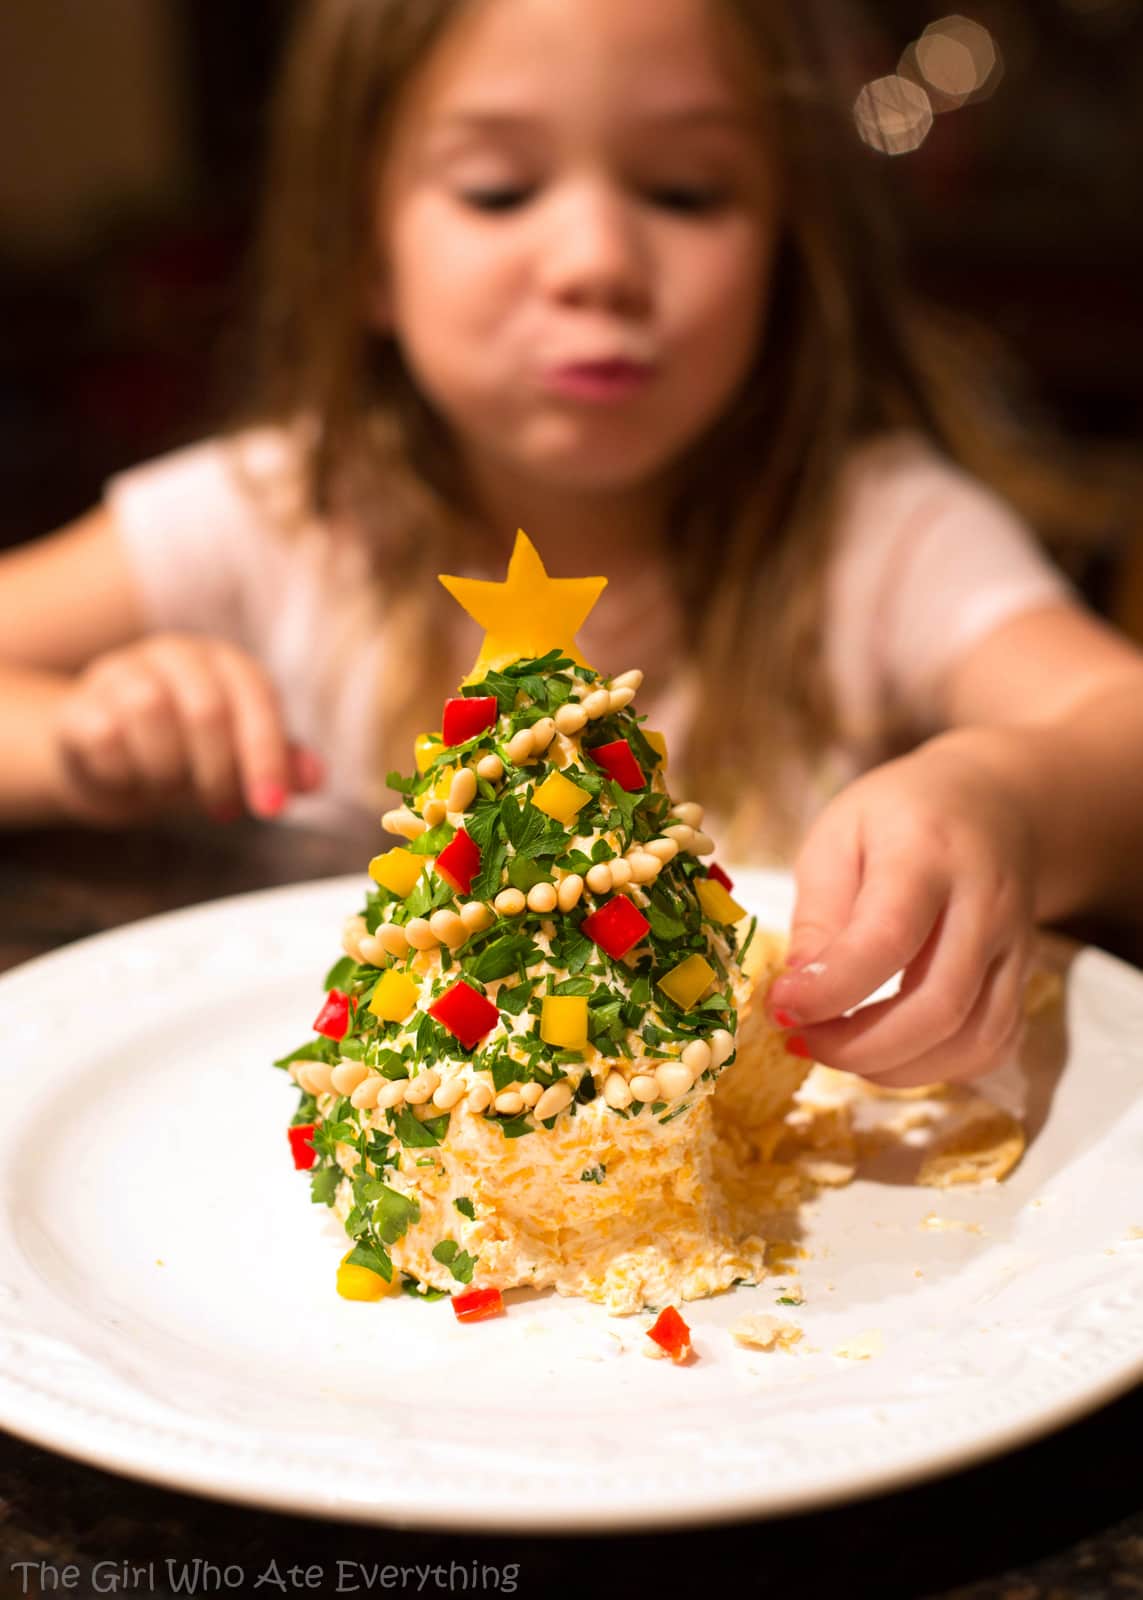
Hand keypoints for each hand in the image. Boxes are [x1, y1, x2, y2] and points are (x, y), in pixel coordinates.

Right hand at [53, 633, 323, 824]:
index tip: (271, 808)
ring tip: (170, 788)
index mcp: (225, 664)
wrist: (106, 759)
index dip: (267, 756)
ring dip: (168, 769)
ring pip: (150, 709)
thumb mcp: (237, 760)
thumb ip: (278, 764)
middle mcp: (176, 656)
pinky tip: (128, 780)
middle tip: (221, 809)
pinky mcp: (80, 705)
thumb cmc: (185, 754)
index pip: (257, 698)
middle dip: (220, 773)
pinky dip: (123, 771)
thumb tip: (316, 779)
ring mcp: (122, 673)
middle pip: (206, 707)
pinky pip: (103, 734)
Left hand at [765, 735, 1036, 1086]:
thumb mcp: (836, 837)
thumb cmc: (896, 817)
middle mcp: (984, 903)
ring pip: (973, 1039)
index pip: (887, 938)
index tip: (780, 1009)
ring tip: (836, 1050)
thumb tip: (798, 996)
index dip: (830, 990)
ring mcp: (1016, 945)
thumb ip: (818, 915)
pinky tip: (888, 1054)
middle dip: (859, 1046)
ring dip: (895, 1068)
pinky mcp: (1025, 978)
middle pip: (938, 1005)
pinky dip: (937, 1069)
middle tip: (802, 1042)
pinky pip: (992, 1047)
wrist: (990, 802)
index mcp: (926, 852)